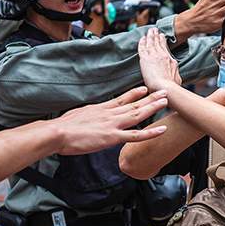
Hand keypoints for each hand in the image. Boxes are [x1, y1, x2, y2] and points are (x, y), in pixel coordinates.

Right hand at [53, 87, 168, 154]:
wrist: (58, 132)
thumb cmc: (63, 127)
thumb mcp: (77, 115)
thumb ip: (87, 116)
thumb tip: (87, 117)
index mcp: (100, 109)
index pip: (121, 99)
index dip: (134, 94)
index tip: (144, 88)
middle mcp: (110, 114)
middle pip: (134, 104)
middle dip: (150, 97)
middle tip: (164, 91)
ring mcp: (113, 125)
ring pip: (138, 115)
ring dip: (153, 107)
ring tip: (166, 101)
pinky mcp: (112, 137)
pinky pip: (136, 135)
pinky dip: (150, 133)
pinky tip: (162, 130)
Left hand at [138, 28, 181, 91]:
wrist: (167, 88)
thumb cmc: (172, 87)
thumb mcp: (177, 77)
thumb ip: (174, 72)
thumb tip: (175, 71)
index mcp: (170, 60)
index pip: (165, 47)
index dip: (162, 41)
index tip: (161, 36)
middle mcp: (162, 56)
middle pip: (158, 43)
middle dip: (156, 35)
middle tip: (154, 30)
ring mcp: (153, 56)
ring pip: (151, 43)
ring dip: (150, 35)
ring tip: (149, 30)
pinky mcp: (145, 59)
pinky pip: (142, 48)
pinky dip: (142, 42)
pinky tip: (142, 38)